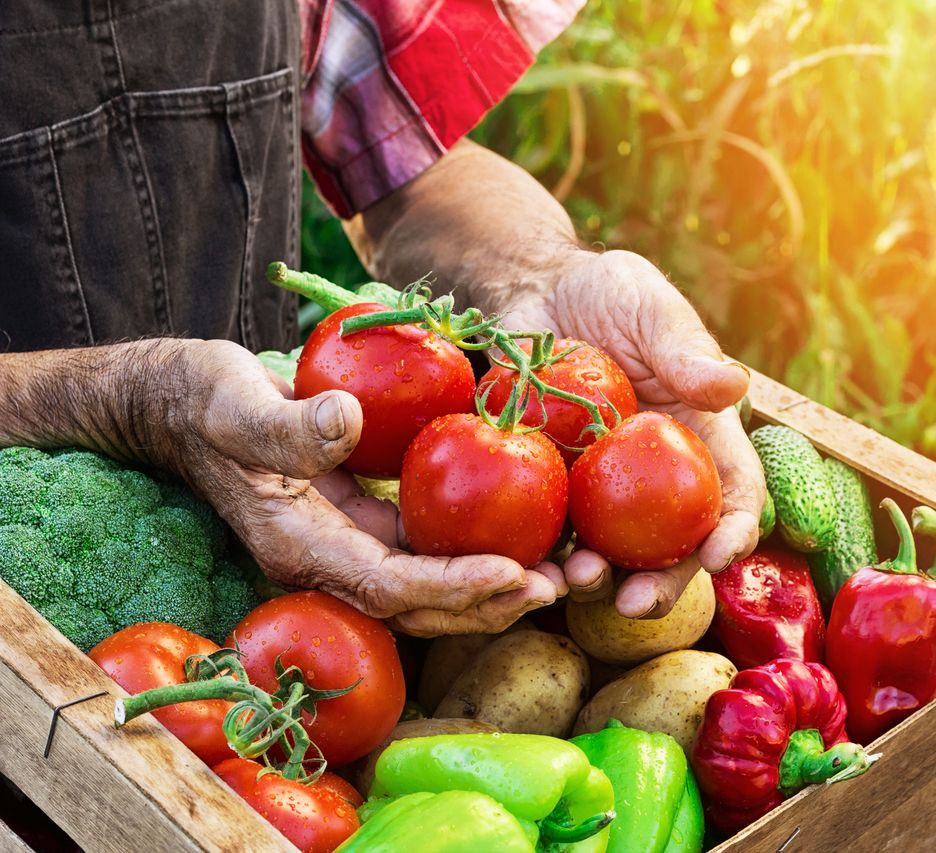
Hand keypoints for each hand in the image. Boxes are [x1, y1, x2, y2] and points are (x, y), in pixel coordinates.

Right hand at [146, 339, 560, 634]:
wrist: (181, 404)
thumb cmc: (203, 400)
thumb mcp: (233, 403)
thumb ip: (284, 424)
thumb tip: (346, 424)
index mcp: (299, 546)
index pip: (388, 586)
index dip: (451, 587)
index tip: (513, 573)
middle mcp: (328, 560)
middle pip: (420, 606)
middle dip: (489, 602)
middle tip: (560, 586)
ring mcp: (348, 544)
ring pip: (430, 585)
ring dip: (494, 585)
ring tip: (562, 573)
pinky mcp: (364, 521)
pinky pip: (427, 547)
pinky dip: (475, 548)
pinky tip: (523, 532)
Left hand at [499, 249, 766, 616]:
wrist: (534, 293)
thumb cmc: (608, 293)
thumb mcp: (651, 308)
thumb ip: (684, 349)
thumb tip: (732, 386)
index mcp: (701, 439)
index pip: (734, 495)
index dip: (733, 531)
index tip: (717, 553)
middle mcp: (659, 479)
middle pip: (675, 546)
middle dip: (663, 584)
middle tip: (636, 603)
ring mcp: (603, 490)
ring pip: (611, 554)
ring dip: (597, 581)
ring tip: (576, 582)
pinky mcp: (550, 489)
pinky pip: (550, 532)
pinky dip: (541, 556)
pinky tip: (526, 566)